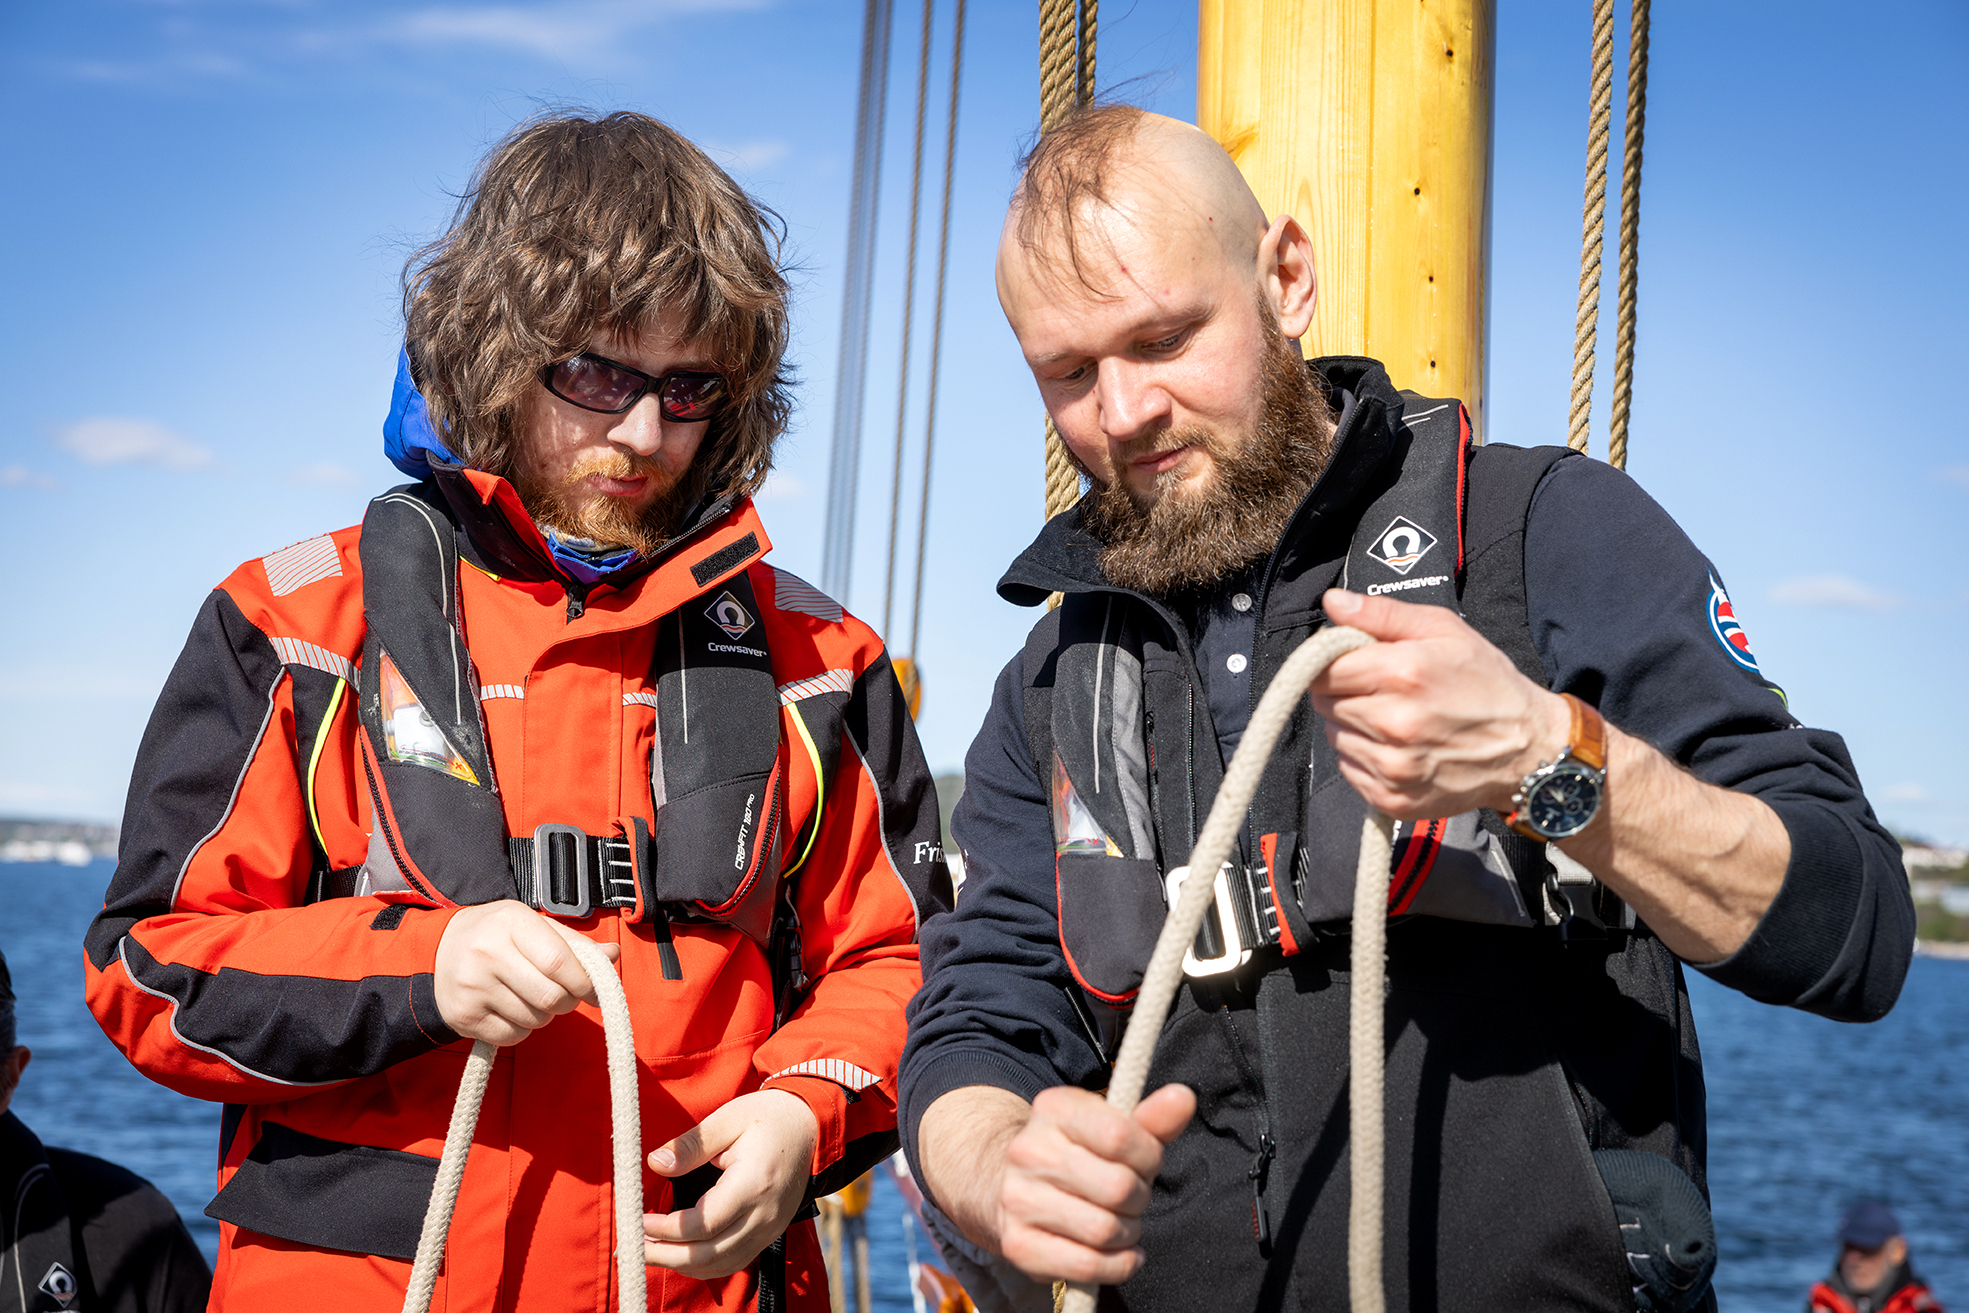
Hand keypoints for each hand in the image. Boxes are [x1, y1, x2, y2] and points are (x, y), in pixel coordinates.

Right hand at [433, 901, 619, 1045]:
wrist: (439, 950)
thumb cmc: (496, 935)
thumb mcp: (533, 925)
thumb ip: (574, 942)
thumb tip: (613, 954)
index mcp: (511, 923)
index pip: (560, 962)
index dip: (585, 982)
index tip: (595, 990)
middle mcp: (487, 953)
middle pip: (551, 997)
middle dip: (568, 1002)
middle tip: (564, 995)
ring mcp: (472, 987)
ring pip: (535, 1019)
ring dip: (544, 1015)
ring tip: (530, 995)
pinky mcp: (463, 1017)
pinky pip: (514, 1036)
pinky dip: (522, 1028)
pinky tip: (510, 1008)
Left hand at [643, 1089, 818, 1278]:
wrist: (811, 1126)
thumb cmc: (769, 1117)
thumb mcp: (728, 1118)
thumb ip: (691, 1144)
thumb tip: (655, 1163)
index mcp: (753, 1184)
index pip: (704, 1224)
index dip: (667, 1229)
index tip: (639, 1221)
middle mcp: (764, 1214)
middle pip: (710, 1254)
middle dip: (666, 1255)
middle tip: (633, 1246)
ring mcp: (770, 1228)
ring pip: (721, 1265)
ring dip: (682, 1264)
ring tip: (650, 1251)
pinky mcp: (770, 1232)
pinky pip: (734, 1261)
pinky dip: (704, 1265)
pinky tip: (680, 1254)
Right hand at [994, 1084, 1194, 1284]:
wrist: (1010, 1184)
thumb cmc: (1080, 1154)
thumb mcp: (1114, 1126)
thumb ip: (1153, 1118)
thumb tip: (1183, 1098)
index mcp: (1054, 1108)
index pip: (1119, 1135)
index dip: (1147, 1156)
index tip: (1145, 1163)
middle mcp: (1028, 1150)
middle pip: (1117, 1188)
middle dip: (1139, 1198)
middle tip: (1132, 1197)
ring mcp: (1018, 1199)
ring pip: (1104, 1231)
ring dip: (1129, 1234)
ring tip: (1123, 1224)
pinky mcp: (1018, 1245)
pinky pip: (1086, 1266)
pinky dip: (1116, 1266)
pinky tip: (1119, 1253)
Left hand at [1309, 588, 1571, 819]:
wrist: (1528, 749)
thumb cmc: (1487, 683)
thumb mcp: (1445, 630)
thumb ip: (1382, 614)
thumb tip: (1333, 602)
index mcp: (1403, 674)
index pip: (1323, 669)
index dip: (1334, 663)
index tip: (1353, 664)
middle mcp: (1394, 724)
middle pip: (1325, 703)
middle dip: (1344, 692)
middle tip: (1382, 690)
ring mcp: (1393, 767)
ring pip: (1335, 737)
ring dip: (1353, 726)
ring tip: (1395, 719)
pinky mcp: (1393, 798)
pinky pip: (1349, 769)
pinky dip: (1364, 757)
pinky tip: (1399, 747)